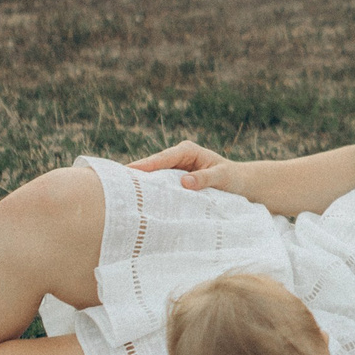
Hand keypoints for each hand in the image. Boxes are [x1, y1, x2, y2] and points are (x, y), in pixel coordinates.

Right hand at [128, 139, 249, 198]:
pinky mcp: (174, 182)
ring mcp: (174, 170)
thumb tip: (184, 182)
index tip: (129, 171)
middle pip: (152, 166)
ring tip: (121, 195)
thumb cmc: (232, 178)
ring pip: (153, 177)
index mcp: (187, 151)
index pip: (163, 158)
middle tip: (114, 184)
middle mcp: (178, 157)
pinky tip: (137, 202)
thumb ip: (205, 179)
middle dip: (136, 174)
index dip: (146, 165)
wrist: (240, 185)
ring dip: (141, 185)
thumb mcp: (222, 177)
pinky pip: (159, 186)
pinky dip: (150, 193)